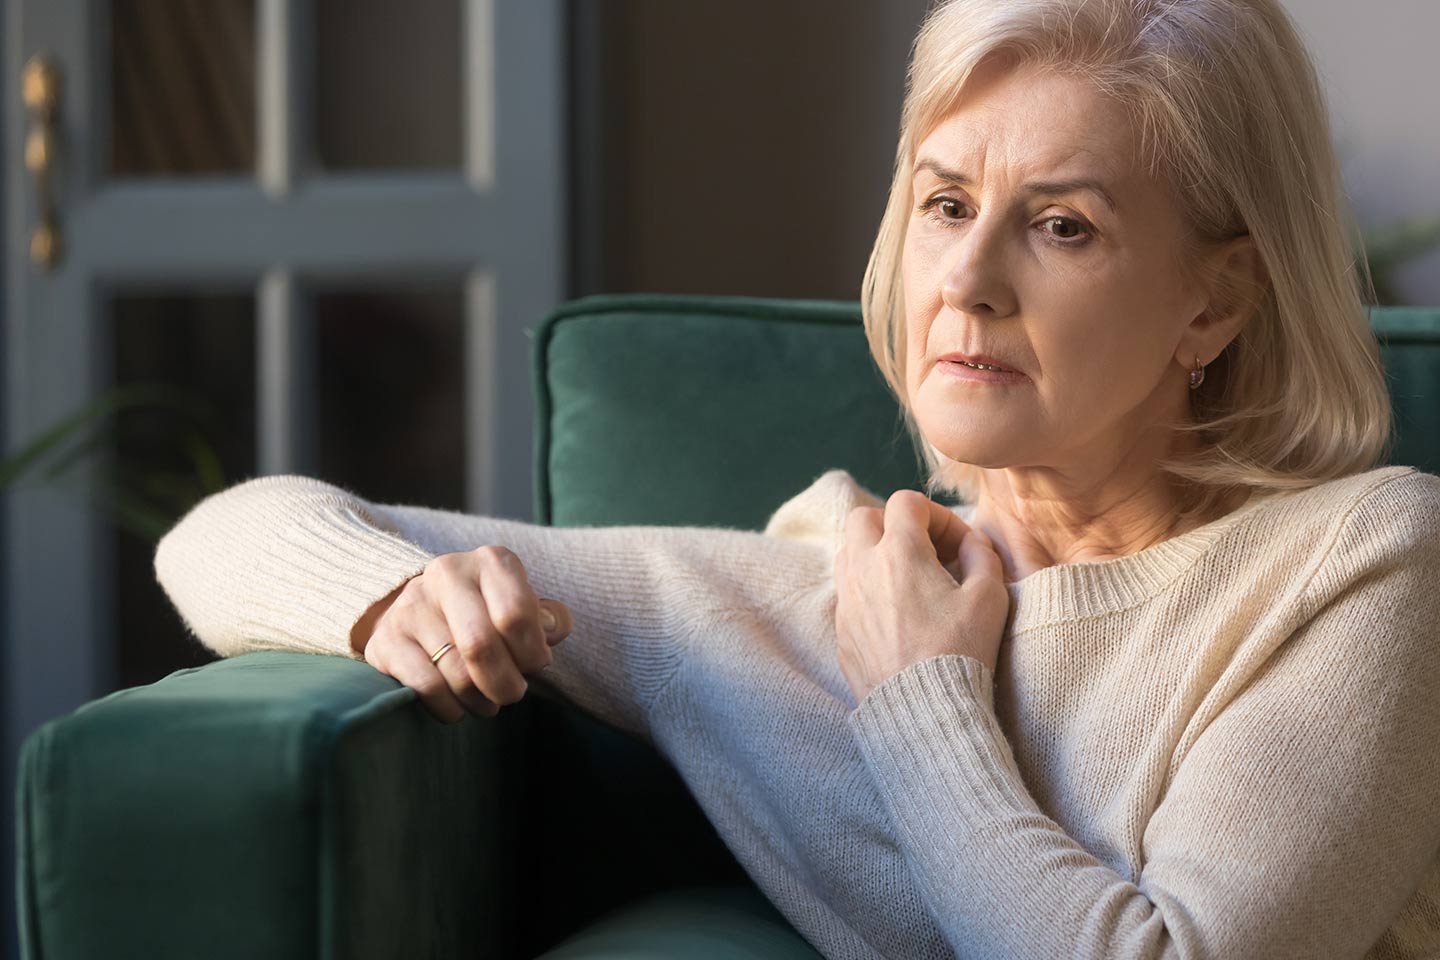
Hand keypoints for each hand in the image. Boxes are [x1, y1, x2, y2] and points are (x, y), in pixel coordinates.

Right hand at [355, 546, 572, 722]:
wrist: (422, 613)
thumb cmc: (488, 615)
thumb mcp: (524, 607)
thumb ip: (549, 620)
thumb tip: (551, 632)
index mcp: (490, 561)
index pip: (516, 614)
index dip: (532, 652)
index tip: (534, 664)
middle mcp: (447, 573)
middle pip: (481, 645)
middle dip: (506, 683)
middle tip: (513, 694)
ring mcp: (411, 605)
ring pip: (455, 672)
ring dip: (480, 701)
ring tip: (488, 702)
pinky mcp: (385, 640)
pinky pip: (426, 687)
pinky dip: (451, 708)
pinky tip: (458, 706)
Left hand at [834, 490, 1009, 704]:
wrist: (923, 711)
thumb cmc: (959, 651)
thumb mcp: (989, 597)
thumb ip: (982, 555)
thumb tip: (972, 543)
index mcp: (899, 552)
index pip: (906, 502)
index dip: (937, 515)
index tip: (958, 546)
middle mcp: (862, 568)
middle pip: (863, 518)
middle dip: (896, 525)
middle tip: (928, 553)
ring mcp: (846, 600)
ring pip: (848, 552)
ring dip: (877, 554)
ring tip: (911, 581)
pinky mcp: (841, 630)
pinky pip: (847, 592)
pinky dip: (868, 588)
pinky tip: (897, 614)